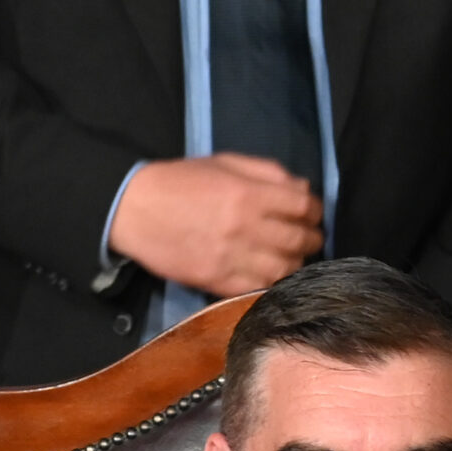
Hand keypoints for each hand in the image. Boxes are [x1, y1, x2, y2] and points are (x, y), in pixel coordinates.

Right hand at [107, 154, 325, 298]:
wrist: (136, 211)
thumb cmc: (181, 181)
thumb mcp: (225, 162)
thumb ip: (267, 172)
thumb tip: (302, 189)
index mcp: (248, 194)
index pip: (302, 206)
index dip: (315, 210)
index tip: (313, 213)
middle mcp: (245, 228)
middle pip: (298, 240)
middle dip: (311, 239)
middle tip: (309, 238)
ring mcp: (232, 258)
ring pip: (284, 270)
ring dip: (295, 264)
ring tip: (293, 258)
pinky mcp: (217, 282)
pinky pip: (258, 288)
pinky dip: (273, 283)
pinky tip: (272, 274)